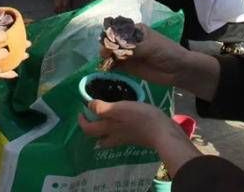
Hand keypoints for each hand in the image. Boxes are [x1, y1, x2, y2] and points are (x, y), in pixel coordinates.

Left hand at [78, 101, 200, 177]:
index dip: (82, 121)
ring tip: (107, 116)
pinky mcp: (136, 136)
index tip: (81, 111)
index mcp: (108, 129)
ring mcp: (126, 138)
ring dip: (105, 129)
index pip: (88, 130)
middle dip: (93, 128)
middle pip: (98, 138)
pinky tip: (124, 118)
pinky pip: (122, 134)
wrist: (162, 131)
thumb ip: (102, 108)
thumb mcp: (118, 109)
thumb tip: (88, 106)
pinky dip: (118, 127)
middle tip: (93, 115)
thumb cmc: (139, 118)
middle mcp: (115, 137)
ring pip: (110, 137)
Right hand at [100, 24, 188, 86]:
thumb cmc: (166, 52)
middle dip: (107, 46)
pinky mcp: (128, 66)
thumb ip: (131, 47)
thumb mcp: (149, 46)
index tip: (107, 42)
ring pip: (112, 53)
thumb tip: (113, 48)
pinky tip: (108, 68)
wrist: (178, 70)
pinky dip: (110, 66)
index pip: (118, 29)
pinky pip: (115, 65)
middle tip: (106, 54)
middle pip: (112, 41)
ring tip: (107, 62)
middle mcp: (129, 40)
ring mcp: (128, 54)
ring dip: (106, 56)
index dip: (110, 35)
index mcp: (136, 30)